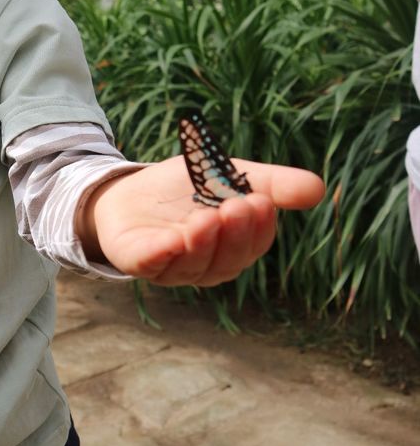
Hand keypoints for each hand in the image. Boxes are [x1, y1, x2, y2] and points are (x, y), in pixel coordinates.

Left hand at [78, 155, 324, 286]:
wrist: (125, 190)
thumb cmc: (183, 191)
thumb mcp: (230, 177)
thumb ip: (271, 183)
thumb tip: (319, 190)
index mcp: (230, 249)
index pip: (253, 246)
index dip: (260, 228)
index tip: (262, 201)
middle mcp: (204, 266)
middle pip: (227, 260)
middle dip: (235, 235)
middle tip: (239, 205)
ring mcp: (169, 268)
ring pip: (193, 265)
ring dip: (204, 242)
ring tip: (209, 216)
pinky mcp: (136, 260)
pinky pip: (151, 263)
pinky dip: (163, 253)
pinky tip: (174, 238)